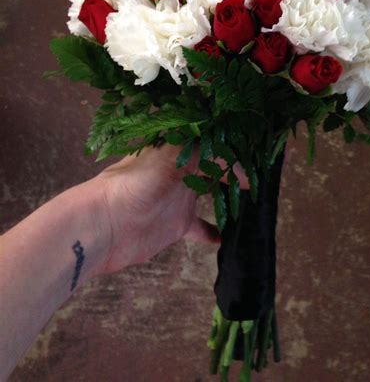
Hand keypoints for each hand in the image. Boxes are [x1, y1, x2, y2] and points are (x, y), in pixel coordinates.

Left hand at [95, 145, 246, 273]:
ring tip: (247, 204)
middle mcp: (181, 172)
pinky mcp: (175, 226)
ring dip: (227, 199)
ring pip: (210, 195)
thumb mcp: (170, 158)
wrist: (102, 226)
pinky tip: (226, 237)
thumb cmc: (132, 185)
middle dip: (232, 173)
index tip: (251, 170)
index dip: (232, 154)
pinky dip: (213, 232)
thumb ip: (202, 153)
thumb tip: (232, 163)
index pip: (211, 145)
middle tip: (254, 184)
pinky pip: (201, 228)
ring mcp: (179, 199)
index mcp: (177, 151)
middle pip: (213, 168)